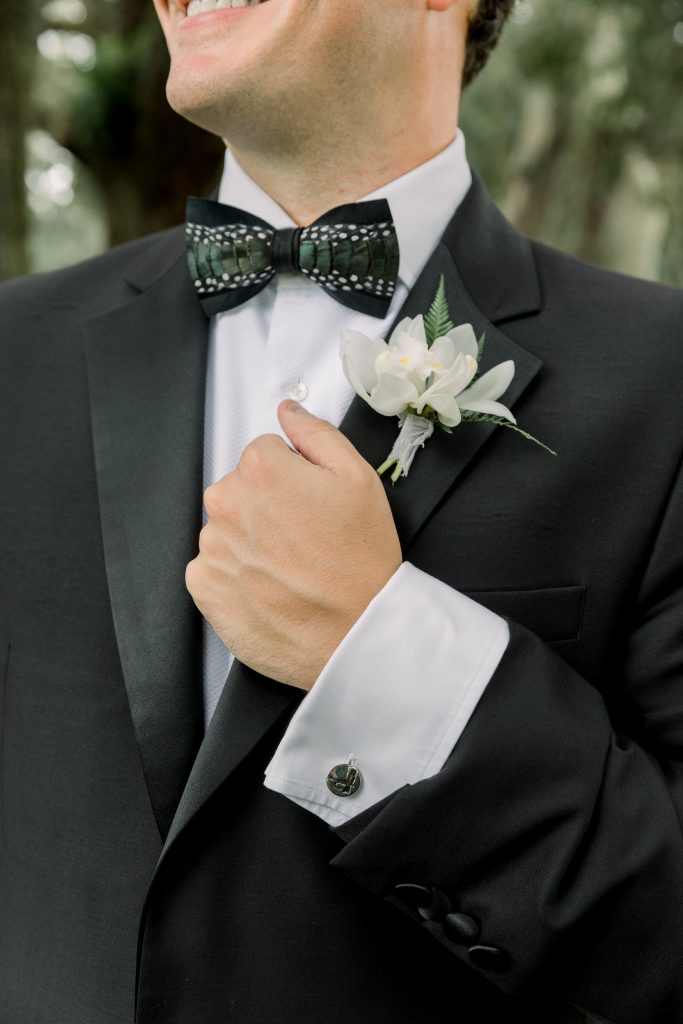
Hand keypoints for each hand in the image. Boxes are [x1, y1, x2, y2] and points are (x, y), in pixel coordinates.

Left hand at [186, 400, 402, 688]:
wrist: (356, 633)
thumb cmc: (361, 558)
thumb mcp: (359, 478)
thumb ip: (316, 433)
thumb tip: (288, 409)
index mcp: (261, 468)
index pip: (265, 454)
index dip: (294, 478)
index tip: (312, 507)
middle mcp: (226, 501)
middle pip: (241, 489)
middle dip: (267, 507)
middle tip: (305, 540)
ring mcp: (211, 546)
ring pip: (227, 529)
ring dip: (251, 543)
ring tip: (291, 569)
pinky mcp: (203, 586)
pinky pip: (213, 568)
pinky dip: (236, 576)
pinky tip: (270, 589)